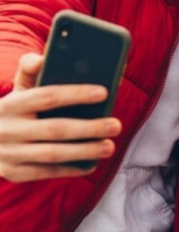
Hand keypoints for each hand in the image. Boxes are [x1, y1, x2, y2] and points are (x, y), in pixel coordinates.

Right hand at [0, 54, 121, 181]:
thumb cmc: (12, 110)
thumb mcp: (16, 88)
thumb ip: (29, 69)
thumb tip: (42, 58)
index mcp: (11, 103)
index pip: (48, 96)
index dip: (77, 93)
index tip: (104, 92)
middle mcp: (8, 129)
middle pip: (55, 129)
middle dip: (89, 127)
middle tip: (116, 125)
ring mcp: (9, 153)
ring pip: (53, 154)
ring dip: (85, 151)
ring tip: (109, 146)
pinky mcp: (13, 173)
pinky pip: (47, 172)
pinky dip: (71, 169)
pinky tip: (92, 163)